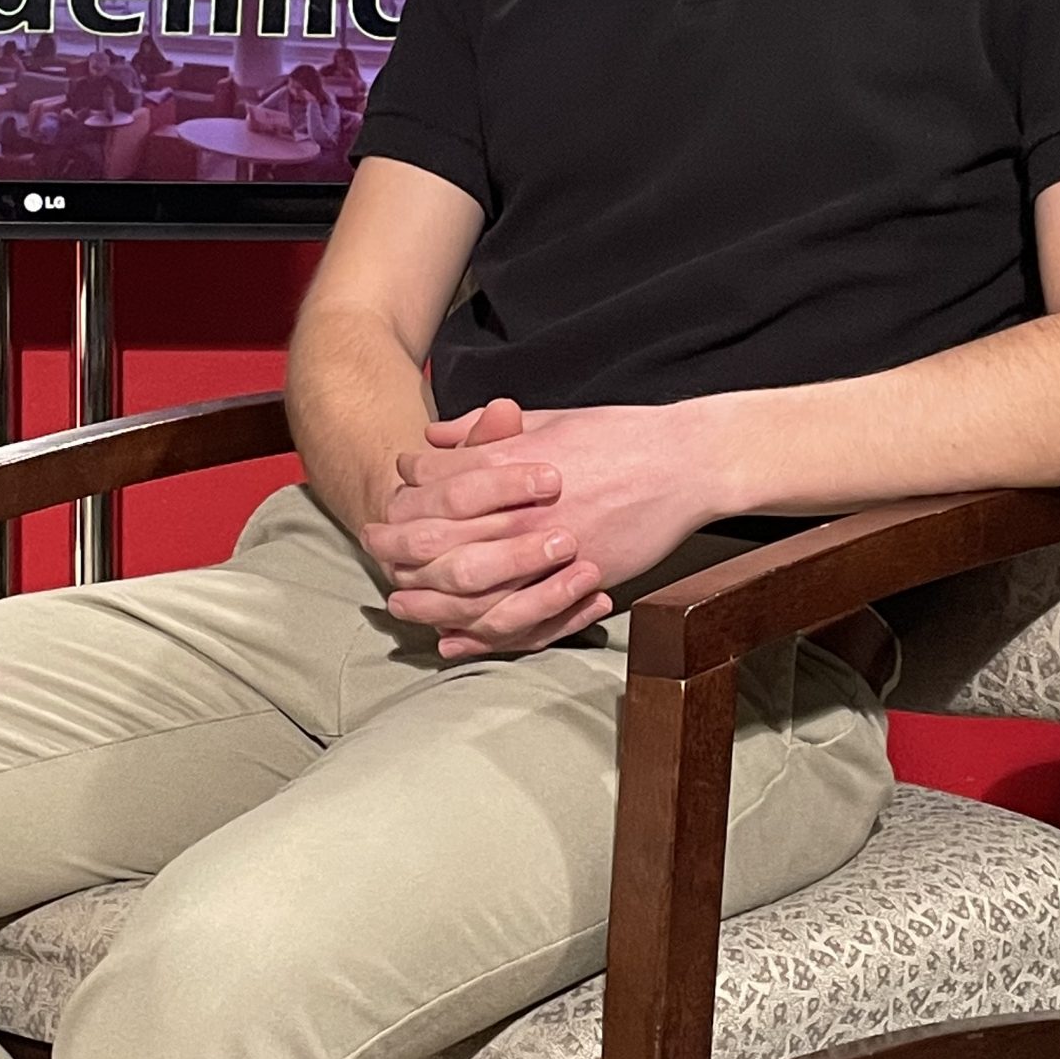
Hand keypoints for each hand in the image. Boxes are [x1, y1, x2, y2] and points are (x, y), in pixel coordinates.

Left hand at [376, 400, 715, 655]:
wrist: (685, 462)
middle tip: (373, 553)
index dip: (404, 497)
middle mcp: (522, 509)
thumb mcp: (547, 419)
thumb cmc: (619, 433)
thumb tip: (434, 439)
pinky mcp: (579, 581)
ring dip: (427, 600)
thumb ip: (486, 432)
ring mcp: (550, 551)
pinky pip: (519, 619)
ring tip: (400, 604)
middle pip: (438, 540)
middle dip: (397, 550)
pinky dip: (479, 633)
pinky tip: (454, 639)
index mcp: (512, 462)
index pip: (435, 487)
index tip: (388, 505)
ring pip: (469, 589)